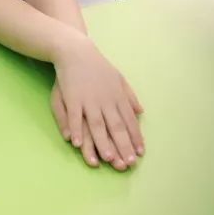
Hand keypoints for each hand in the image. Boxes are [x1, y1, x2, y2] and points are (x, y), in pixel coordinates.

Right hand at [50, 37, 143, 170]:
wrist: (75, 51)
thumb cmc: (97, 66)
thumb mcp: (118, 78)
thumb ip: (129, 96)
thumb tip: (140, 112)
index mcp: (117, 96)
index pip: (129, 120)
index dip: (135, 137)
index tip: (139, 153)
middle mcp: (105, 99)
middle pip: (116, 126)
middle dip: (123, 145)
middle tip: (128, 163)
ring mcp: (88, 99)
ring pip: (97, 124)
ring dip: (103, 142)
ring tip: (108, 158)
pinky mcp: (72, 97)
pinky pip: (74, 117)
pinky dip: (76, 130)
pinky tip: (77, 143)